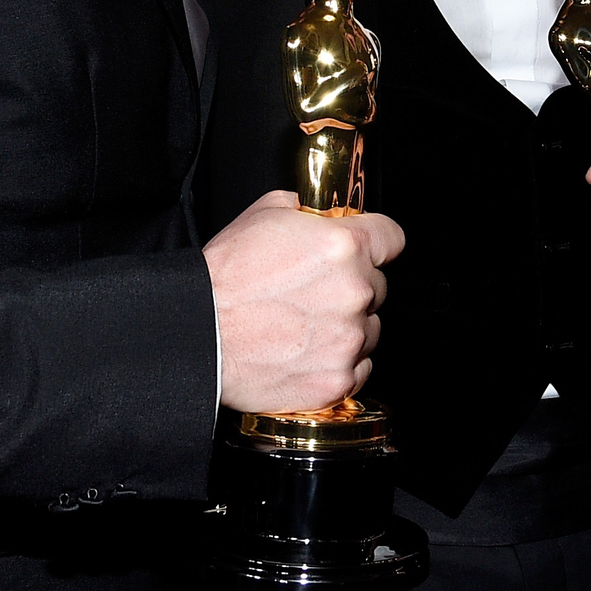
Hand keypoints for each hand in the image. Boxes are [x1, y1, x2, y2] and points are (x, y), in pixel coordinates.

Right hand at [203, 190, 403, 413]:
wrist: (197, 333)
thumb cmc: (223, 277)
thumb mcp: (264, 214)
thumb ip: (305, 210)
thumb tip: (320, 214)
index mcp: (343, 246)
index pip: (392, 238)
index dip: (378, 242)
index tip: (370, 250)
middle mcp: (354, 291)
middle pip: (378, 286)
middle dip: (353, 287)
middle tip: (313, 293)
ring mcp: (348, 340)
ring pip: (370, 330)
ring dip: (347, 327)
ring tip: (304, 326)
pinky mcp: (336, 381)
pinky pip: (359, 370)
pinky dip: (339, 364)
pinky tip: (307, 354)